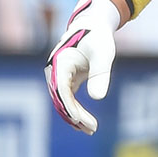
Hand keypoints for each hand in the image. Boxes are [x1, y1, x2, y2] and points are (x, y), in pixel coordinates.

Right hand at [44, 0, 119, 134]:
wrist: (93, 27)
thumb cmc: (98, 38)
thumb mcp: (104, 54)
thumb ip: (100, 74)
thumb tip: (97, 98)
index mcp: (59, 63)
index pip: (61, 89)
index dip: (69, 106)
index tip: (79, 119)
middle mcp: (54, 72)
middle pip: (60, 99)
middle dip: (74, 115)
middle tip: (92, 128)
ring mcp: (58, 77)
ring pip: (63, 101)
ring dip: (75, 116)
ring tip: (90, 129)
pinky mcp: (65, 80)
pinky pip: (68, 99)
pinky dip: (76, 110)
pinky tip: (86, 122)